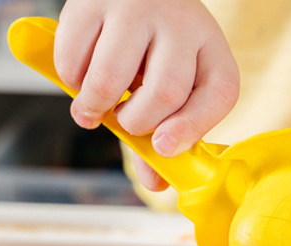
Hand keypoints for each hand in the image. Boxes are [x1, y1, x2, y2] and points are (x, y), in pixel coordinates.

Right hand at [55, 0, 239, 188]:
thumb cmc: (151, 47)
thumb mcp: (169, 82)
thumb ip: (162, 131)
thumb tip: (155, 184)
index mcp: (212, 48)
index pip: (220, 93)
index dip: (193, 127)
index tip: (163, 147)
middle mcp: (181, 23)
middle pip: (166, 92)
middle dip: (137, 123)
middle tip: (123, 123)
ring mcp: (136, 8)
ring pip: (112, 79)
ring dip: (95, 107)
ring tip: (91, 110)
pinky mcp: (91, 2)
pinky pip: (73, 58)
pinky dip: (70, 81)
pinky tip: (79, 77)